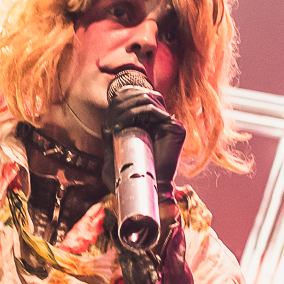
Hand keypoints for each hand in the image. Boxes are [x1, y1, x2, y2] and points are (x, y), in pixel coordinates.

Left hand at [102, 79, 184, 196]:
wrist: (149, 188)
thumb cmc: (132, 176)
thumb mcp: (119, 151)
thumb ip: (115, 134)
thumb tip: (108, 116)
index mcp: (153, 123)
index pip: (139, 96)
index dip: (122, 99)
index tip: (108, 116)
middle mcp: (164, 120)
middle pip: (142, 94)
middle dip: (122, 104)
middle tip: (110, 122)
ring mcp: (171, 123)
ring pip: (146, 99)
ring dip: (126, 109)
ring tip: (115, 125)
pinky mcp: (175, 127)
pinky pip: (153, 110)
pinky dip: (135, 113)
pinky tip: (122, 126)